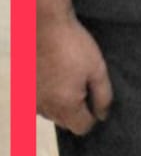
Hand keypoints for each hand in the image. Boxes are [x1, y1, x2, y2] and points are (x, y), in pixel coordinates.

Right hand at [37, 11, 112, 135]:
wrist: (47, 27)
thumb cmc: (76, 47)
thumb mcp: (98, 70)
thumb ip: (103, 97)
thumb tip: (102, 117)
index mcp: (64, 105)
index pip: (82, 128)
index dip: (93, 116)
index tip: (96, 100)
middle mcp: (44, 108)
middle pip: (66, 123)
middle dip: (78, 111)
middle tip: (84, 86)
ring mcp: (31, 99)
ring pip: (52, 114)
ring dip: (62, 104)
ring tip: (69, 79)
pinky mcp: (24, 90)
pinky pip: (40, 103)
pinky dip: (49, 97)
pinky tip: (56, 78)